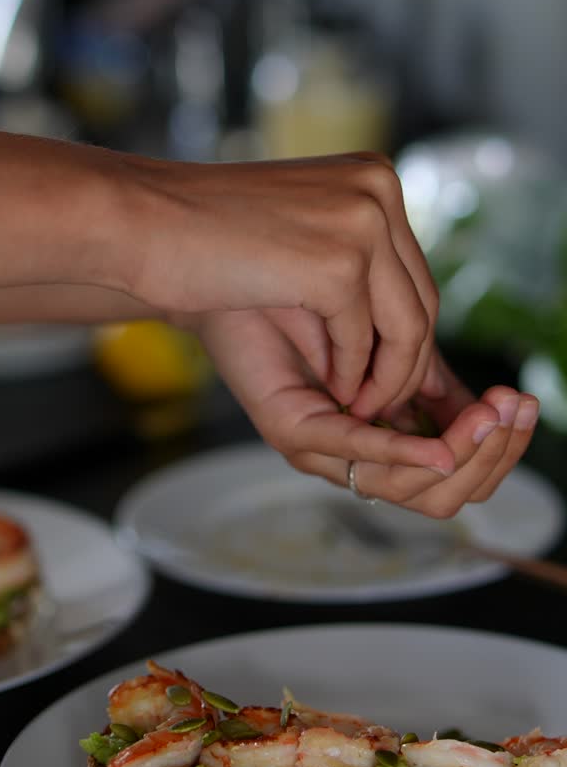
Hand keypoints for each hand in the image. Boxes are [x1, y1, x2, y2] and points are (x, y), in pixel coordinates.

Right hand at [131, 153, 442, 417]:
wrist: (139, 221)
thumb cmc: (200, 232)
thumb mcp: (296, 230)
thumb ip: (348, 255)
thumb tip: (396, 321)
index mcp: (373, 176)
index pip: (413, 270)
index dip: (404, 333)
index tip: (385, 376)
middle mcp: (379, 190)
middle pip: (422, 298)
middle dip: (404, 362)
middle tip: (377, 403)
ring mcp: (363, 224)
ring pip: (409, 326)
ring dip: (385, 378)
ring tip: (356, 406)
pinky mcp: (339, 266)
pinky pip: (365, 341)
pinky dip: (351, 376)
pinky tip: (330, 392)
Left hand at [195, 314, 537, 516]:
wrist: (240, 271)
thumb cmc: (308, 299)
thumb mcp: (393, 339)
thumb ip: (435, 375)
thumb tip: (498, 404)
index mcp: (385, 437)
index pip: (460, 475)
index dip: (501, 448)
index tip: (525, 403)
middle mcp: (356, 455)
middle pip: (445, 495)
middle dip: (491, 456)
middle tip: (513, 410)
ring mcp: (324, 450)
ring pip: (411, 486)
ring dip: (461, 455)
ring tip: (488, 417)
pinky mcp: (294, 431)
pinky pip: (358, 453)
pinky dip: (404, 453)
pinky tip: (441, 444)